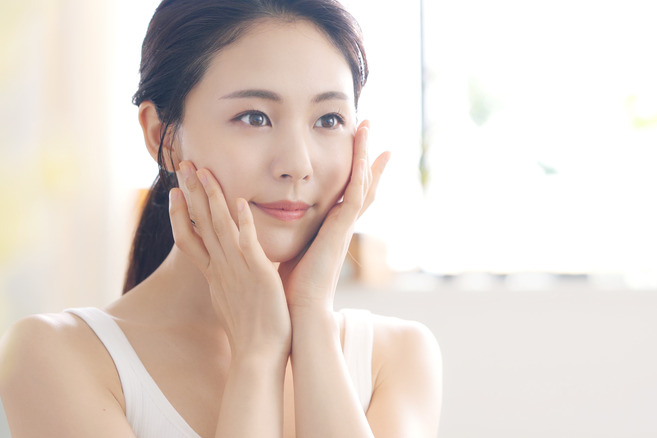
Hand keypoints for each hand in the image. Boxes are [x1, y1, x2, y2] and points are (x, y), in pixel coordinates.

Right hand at [168, 161, 290, 358]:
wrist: (258, 356)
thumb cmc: (250, 332)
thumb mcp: (232, 301)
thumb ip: (228, 283)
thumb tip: (225, 277)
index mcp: (214, 275)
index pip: (190, 237)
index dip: (181, 213)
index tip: (174, 192)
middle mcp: (220, 268)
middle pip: (199, 224)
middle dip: (190, 193)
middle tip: (183, 165)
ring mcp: (236, 270)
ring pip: (218, 227)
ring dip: (211, 198)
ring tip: (203, 172)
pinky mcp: (258, 274)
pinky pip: (247, 243)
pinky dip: (242, 222)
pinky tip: (239, 201)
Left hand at [279, 120, 389, 314]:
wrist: (299, 313)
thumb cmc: (291, 288)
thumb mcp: (292, 251)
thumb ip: (290, 234)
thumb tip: (272, 220)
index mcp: (330, 228)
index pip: (346, 192)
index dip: (353, 169)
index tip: (358, 146)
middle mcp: (341, 225)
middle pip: (360, 182)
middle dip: (365, 153)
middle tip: (369, 126)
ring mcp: (343, 229)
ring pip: (360, 183)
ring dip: (364, 154)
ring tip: (367, 128)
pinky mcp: (340, 234)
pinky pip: (353, 200)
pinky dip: (360, 178)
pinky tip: (361, 158)